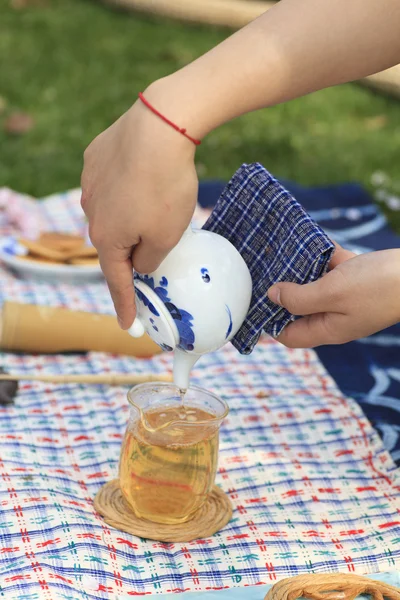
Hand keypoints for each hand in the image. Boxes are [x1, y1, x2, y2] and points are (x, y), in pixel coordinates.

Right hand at [81, 86, 197, 328]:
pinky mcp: (95, 158)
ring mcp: (90, 183)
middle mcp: (90, 213)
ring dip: (131, 216)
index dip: (125, 304)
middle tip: (153, 252)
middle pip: (114, 244)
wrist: (159, 127)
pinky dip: (127, 189)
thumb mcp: (166, 237)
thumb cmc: (166, 187)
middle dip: (132, 252)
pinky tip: (143, 179)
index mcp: (106, 238)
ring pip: (113, 212)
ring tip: (156, 204)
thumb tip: (138, 261)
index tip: (129, 325)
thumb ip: (149, 260)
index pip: (117, 280)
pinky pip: (112, 183)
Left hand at [268, 248, 399, 347]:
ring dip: (298, 270)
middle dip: (280, 292)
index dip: (269, 322)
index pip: (288, 335)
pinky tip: (306, 237)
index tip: (252, 303)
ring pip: (313, 285)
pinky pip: (331, 266)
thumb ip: (299, 298)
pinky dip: (319, 255)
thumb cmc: (378, 286)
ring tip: (276, 253)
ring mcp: (347, 296)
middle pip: (298, 308)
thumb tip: (272, 297)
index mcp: (327, 328)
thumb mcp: (331, 293)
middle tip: (260, 272)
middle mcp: (334, 315)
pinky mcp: (358, 276)